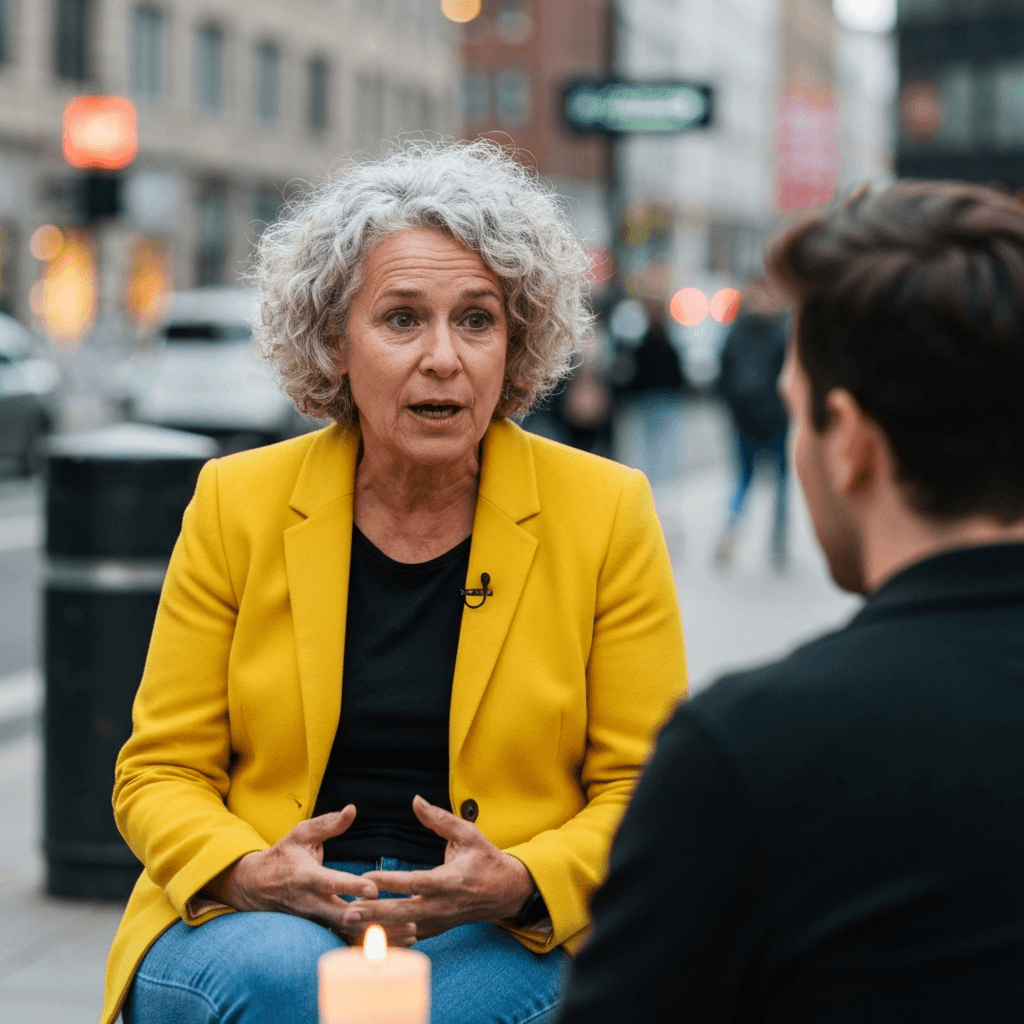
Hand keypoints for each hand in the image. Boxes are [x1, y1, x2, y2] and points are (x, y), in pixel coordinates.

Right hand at [209, 806, 416, 947]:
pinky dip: (370, 945)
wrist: (255, 887)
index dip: (352, 886)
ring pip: (349, 932)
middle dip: (375, 919)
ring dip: (380, 935)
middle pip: (345, 915)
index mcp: (307, 877)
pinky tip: (397, 944)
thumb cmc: (283, 856)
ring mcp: (315, 920)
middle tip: (406, 917)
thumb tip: (353, 809)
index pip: (331, 883)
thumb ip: (328, 824)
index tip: (374, 889)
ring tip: (410, 932)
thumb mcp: (301, 834)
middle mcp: (311, 903)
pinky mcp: (320, 930)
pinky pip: (347, 940)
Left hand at [340, 795, 535, 939]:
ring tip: (350, 924)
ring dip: (377, 928)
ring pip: (404, 928)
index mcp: (451, 880)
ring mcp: (440, 920)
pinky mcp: (438, 928)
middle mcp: (444, 904)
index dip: (390, 882)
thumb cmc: (486, 859)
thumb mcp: (468, 834)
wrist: (507, 892)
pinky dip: (390, 937)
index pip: (416, 883)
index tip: (366, 879)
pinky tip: (368, 936)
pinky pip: (411, 936)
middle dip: (375, 913)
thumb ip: (440, 819)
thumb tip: (415, 800)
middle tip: (348, 912)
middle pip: (404, 912)